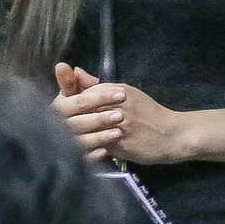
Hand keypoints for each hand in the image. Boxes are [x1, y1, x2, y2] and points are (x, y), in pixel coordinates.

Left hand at [52, 63, 190, 164]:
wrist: (171, 135)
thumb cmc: (148, 113)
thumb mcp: (126, 93)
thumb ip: (97, 86)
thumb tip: (75, 72)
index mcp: (116, 91)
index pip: (80, 94)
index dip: (65, 100)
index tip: (56, 105)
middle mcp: (115, 106)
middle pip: (77, 111)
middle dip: (64, 119)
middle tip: (53, 126)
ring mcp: (117, 126)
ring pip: (83, 130)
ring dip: (71, 135)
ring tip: (60, 139)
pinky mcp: (119, 145)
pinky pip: (94, 147)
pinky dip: (84, 149)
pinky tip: (76, 152)